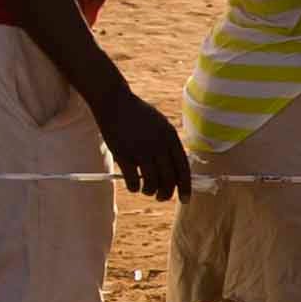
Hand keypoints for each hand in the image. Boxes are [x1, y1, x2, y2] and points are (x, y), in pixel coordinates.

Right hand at [86, 84, 190, 201]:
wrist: (115, 102)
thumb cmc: (138, 114)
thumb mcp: (160, 125)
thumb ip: (168, 145)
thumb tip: (175, 172)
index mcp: (170, 137)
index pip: (183, 169)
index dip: (185, 187)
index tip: (185, 199)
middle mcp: (159, 145)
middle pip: (169, 180)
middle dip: (166, 194)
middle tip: (161, 197)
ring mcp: (141, 151)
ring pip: (152, 184)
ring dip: (150, 191)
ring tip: (146, 190)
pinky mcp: (124, 156)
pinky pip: (134, 182)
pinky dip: (135, 188)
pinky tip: (133, 185)